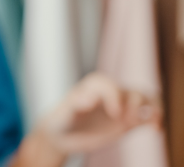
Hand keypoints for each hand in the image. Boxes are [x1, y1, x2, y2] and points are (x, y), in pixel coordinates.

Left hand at [28, 73, 161, 162]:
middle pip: (132, 92)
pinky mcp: (129, 120)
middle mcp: (111, 94)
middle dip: (135, 105)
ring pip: (145, 100)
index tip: (115, 114)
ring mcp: (122, 106)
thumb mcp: (65, 113)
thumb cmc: (63, 120)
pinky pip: (147, 115)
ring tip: (151, 123)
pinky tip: (155, 129)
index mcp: (95, 86)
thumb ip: (75, 105)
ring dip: (152, 109)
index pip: (110, 86)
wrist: (65, 134)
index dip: (115, 98)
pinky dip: (155, 119)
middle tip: (126, 122)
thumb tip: (87, 97)